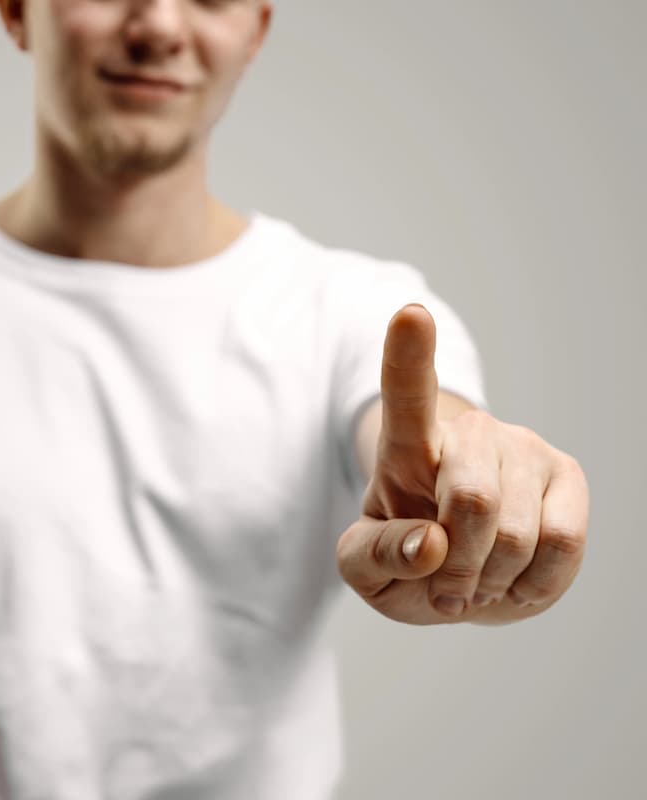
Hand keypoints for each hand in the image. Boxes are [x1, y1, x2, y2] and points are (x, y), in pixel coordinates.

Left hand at [336, 304, 589, 624]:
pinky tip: (514, 580)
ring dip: (492, 581)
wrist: (463, 576)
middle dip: (459, 566)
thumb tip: (432, 543)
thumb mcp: (365, 567)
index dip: (407, 355)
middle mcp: (469, 434)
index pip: (406, 393)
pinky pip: (562, 543)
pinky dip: (534, 583)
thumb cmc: (406, 560)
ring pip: (519, 532)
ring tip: (476, 582)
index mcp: (406, 443)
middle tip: (445, 588)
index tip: (411, 314)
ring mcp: (523, 449)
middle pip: (475, 500)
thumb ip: (378, 555)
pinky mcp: (569, 477)